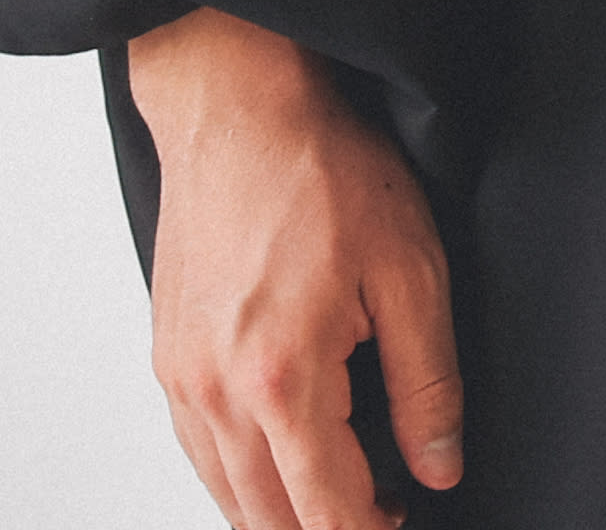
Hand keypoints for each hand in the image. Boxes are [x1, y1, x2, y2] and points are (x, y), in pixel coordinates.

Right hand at [128, 6, 460, 526]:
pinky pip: (199, 449)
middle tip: (385, 507)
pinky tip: (285, 452)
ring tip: (347, 486)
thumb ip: (430, 383)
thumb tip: (439, 463)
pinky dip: (241, 471)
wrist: (241, 116)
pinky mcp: (167, 359)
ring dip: (281, 508)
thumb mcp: (414, 274)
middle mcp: (214, 393)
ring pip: (225, 492)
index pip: (323, 509)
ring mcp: (180, 379)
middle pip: (265, 516)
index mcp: (281, 379)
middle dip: (326, 527)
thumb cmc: (326, 175)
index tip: (402, 520)